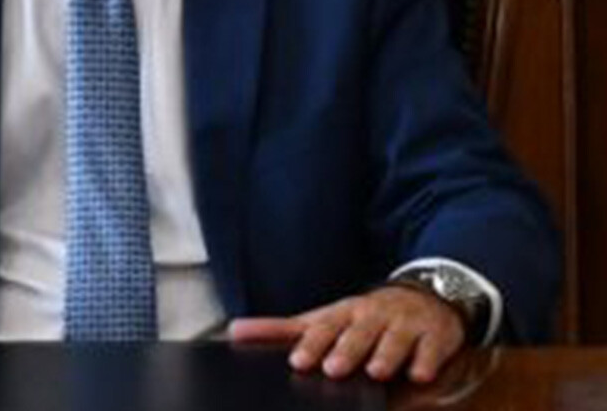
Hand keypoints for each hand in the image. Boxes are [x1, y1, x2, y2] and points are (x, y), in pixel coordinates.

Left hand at [229, 285, 465, 383]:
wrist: (424, 295)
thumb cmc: (363, 316)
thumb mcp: (324, 318)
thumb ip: (282, 329)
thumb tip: (234, 331)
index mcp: (344, 312)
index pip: (325, 327)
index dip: (312, 344)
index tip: (298, 361)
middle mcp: (373, 315)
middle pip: (358, 332)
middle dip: (346, 349)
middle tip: (333, 368)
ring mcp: (404, 323)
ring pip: (393, 339)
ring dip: (385, 354)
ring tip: (375, 371)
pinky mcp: (434, 335)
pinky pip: (431, 347)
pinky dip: (426, 360)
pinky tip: (420, 372)